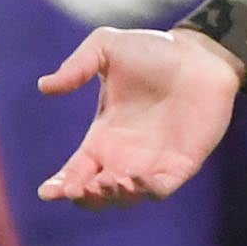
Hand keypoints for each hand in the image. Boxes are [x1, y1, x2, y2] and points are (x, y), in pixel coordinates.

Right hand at [36, 27, 242, 206]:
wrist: (201, 54)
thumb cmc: (155, 51)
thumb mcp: (108, 48)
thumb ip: (77, 66)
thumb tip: (44, 86)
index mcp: (103, 137)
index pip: (74, 173)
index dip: (59, 187)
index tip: (47, 192)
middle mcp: (124, 156)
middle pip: (95, 194)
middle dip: (83, 197)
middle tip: (80, 187)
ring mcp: (153, 162)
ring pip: (126, 197)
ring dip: (113, 197)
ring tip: (107, 182)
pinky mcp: (181, 163)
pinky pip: (160, 189)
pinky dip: (146, 191)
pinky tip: (135, 180)